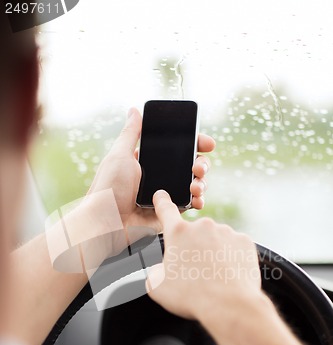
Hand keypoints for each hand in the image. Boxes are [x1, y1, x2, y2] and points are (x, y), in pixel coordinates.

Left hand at [88, 108, 214, 236]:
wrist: (106, 223)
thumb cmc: (108, 189)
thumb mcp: (119, 155)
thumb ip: (131, 133)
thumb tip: (134, 110)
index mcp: (147, 162)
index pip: (176, 148)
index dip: (194, 144)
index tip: (206, 143)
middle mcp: (158, 177)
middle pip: (189, 165)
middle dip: (201, 163)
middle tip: (198, 167)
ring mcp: (165, 195)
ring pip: (193, 184)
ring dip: (201, 182)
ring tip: (196, 185)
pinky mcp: (168, 213)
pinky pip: (189, 204)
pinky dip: (198, 201)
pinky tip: (197, 198)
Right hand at [146, 191, 261, 328]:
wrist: (230, 305)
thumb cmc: (191, 296)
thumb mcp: (156, 286)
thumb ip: (155, 270)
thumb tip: (162, 269)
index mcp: (178, 233)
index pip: (166, 210)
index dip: (161, 202)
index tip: (161, 195)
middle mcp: (203, 226)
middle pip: (194, 234)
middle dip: (192, 249)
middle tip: (193, 272)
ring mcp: (226, 232)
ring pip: (215, 241)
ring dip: (212, 254)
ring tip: (212, 277)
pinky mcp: (245, 242)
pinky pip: (233, 248)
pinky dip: (230, 258)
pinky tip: (227, 275)